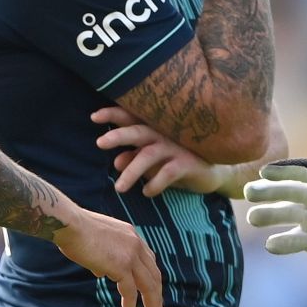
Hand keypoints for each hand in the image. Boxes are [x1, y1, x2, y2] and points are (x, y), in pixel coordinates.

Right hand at [52, 205, 164, 306]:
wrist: (68, 224)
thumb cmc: (73, 231)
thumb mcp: (94, 243)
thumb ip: (102, 257)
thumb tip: (101, 273)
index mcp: (131, 235)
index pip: (149, 260)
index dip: (152, 278)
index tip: (153, 292)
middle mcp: (136, 244)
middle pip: (154, 275)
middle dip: (157, 296)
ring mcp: (131, 255)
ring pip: (149, 286)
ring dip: (152, 306)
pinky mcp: (122, 266)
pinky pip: (130, 293)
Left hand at [90, 106, 229, 195]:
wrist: (212, 172)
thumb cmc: (178, 161)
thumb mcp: (153, 161)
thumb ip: (134, 157)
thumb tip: (116, 160)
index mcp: (154, 128)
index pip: (132, 117)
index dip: (113, 114)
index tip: (93, 116)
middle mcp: (164, 134)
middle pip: (139, 131)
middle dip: (119, 135)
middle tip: (100, 143)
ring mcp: (177, 147)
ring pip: (149, 155)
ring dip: (132, 171)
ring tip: (119, 188)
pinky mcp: (188, 163)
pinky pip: (167, 173)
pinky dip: (155, 183)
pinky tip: (147, 192)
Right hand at [242, 159, 306, 264]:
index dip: (286, 171)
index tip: (264, 172)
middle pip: (293, 194)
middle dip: (271, 192)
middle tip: (248, 193)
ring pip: (293, 217)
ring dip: (273, 216)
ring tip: (253, 219)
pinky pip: (302, 242)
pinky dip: (287, 244)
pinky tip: (271, 246)